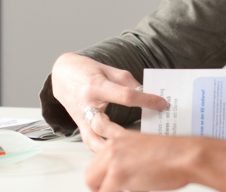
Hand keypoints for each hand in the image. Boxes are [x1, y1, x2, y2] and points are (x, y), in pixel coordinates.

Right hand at [50, 53, 167, 151]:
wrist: (63, 75)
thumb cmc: (87, 71)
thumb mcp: (109, 70)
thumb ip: (128, 83)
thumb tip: (146, 95)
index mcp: (97, 86)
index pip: (125, 96)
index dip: (145, 100)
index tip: (162, 104)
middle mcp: (87, 104)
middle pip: (103, 124)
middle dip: (123, 133)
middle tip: (144, 139)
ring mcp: (81, 118)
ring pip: (92, 139)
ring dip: (109, 150)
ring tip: (129, 155)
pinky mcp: (79, 126)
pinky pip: (90, 142)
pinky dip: (102, 150)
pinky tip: (116, 154)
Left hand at [85, 111, 198, 191]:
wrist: (187, 156)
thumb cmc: (177, 154)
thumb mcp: (149, 146)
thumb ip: (132, 155)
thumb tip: (127, 171)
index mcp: (122, 137)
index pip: (97, 132)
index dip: (93, 143)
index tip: (92, 146)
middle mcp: (114, 146)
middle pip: (90, 170)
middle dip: (98, 184)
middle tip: (109, 189)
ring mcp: (114, 160)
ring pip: (93, 183)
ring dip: (104, 190)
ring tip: (117, 190)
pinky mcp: (118, 175)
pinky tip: (132, 191)